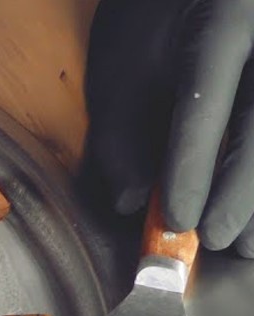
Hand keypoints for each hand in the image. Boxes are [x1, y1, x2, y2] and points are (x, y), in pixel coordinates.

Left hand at [87, 0, 253, 254]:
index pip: (205, 103)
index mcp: (221, 21)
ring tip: (246, 246)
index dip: (191, 168)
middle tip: (218, 239)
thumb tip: (133, 203)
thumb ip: (121, 134)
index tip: (179, 220)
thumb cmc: (155, 22)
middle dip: (241, 191)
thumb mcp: (121, 65)